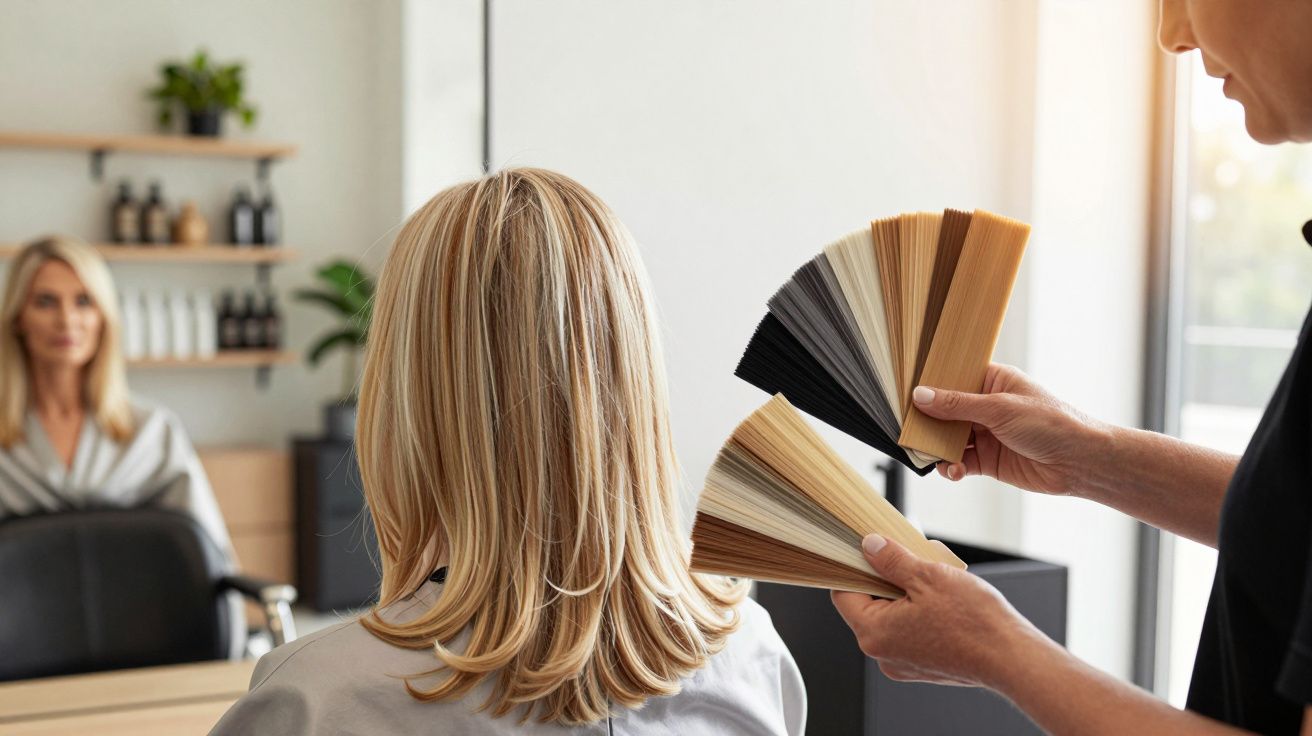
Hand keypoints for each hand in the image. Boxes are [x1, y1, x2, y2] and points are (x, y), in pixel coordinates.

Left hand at [831, 534, 1042, 687]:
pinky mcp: (922, 664)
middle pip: (869, 604)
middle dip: (887, 577)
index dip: (853, 568)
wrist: (1011, 658)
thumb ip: (891, 559)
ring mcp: (903, 662)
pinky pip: (909, 630)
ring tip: (932, 577)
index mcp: (874, 633)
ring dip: (906, 592)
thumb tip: (870, 546)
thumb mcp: (927, 576)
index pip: (843, 594)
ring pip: (891, 615)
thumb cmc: (974, 623)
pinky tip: (942, 598)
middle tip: (908, 558)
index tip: (866, 550)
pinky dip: (919, 610)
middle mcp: (883, 653)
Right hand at [913, 363, 1106, 495]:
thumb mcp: (1000, 409)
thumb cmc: (1052, 423)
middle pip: (945, 410)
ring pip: (948, 438)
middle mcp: (986, 406)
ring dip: (938, 447)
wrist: (1080, 462)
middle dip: (928, 421)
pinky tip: (953, 470)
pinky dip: (951, 467)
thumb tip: (921, 396)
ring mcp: (986, 433)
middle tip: (910, 429)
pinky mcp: (988, 460)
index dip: (930, 385)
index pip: (952, 378)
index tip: (906, 393)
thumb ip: (957, 405)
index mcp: (992, 381)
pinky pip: (959, 462)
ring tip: (931, 454)